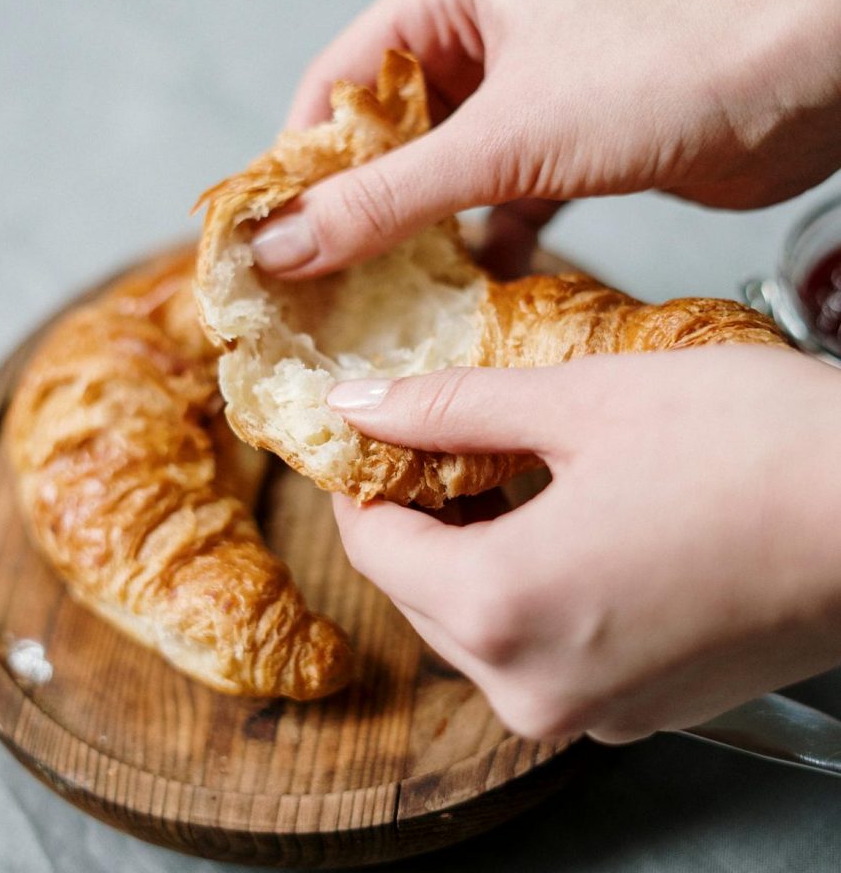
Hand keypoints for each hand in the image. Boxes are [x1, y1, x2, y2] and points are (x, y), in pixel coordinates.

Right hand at [250, 0, 840, 277]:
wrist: (798, 96)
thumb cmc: (660, 78)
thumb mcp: (502, 142)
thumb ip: (386, 198)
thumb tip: (284, 245)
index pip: (338, 80)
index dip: (295, 159)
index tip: (263, 234)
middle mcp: (483, 39)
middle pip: (384, 132)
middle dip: (352, 206)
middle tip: (312, 280)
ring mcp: (523, 96)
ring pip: (438, 174)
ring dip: (414, 234)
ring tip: (373, 296)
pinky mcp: (560, 148)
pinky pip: (492, 200)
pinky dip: (475, 244)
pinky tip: (459, 290)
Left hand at [327, 347, 840, 741]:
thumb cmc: (752, 448)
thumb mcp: (579, 402)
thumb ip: (449, 407)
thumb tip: (359, 402)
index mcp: (504, 607)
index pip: (370, 548)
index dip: (362, 482)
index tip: (376, 437)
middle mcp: (536, 684)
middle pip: (417, 594)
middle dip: (415, 518)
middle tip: (443, 444)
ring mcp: (590, 710)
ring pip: (475, 628)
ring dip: (470, 554)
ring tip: (506, 478)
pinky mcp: (637, 708)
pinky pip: (539, 652)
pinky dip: (528, 593)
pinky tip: (565, 529)